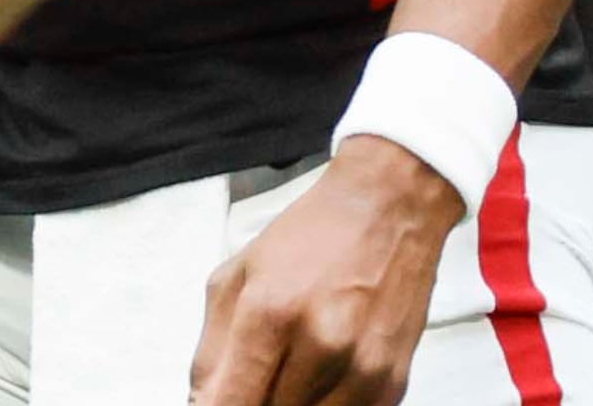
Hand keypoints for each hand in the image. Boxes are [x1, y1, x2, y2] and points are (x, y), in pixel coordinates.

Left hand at [191, 138, 464, 405]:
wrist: (388, 207)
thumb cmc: (313, 236)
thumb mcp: (236, 277)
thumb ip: (210, 351)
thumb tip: (201, 404)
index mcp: (269, 313)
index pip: (230, 405)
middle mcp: (319, 345)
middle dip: (254, 402)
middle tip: (254, 380)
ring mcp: (359, 369)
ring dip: (291, 405)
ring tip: (289, 373)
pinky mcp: (391, 383)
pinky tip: (321, 376)